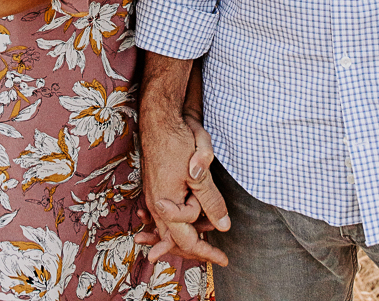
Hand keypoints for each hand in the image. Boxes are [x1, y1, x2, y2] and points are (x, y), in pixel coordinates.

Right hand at [138, 113, 228, 265]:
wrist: (159, 119)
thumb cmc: (177, 141)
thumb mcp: (199, 172)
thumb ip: (211, 200)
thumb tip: (224, 226)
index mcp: (166, 204)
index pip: (186, 239)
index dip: (206, 250)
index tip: (223, 260)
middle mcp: (156, 204)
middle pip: (176, 238)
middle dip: (196, 247)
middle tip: (217, 255)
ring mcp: (153, 195)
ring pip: (170, 226)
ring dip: (190, 230)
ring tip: (211, 230)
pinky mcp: (156, 186)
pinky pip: (166, 213)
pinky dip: (181, 218)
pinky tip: (193, 217)